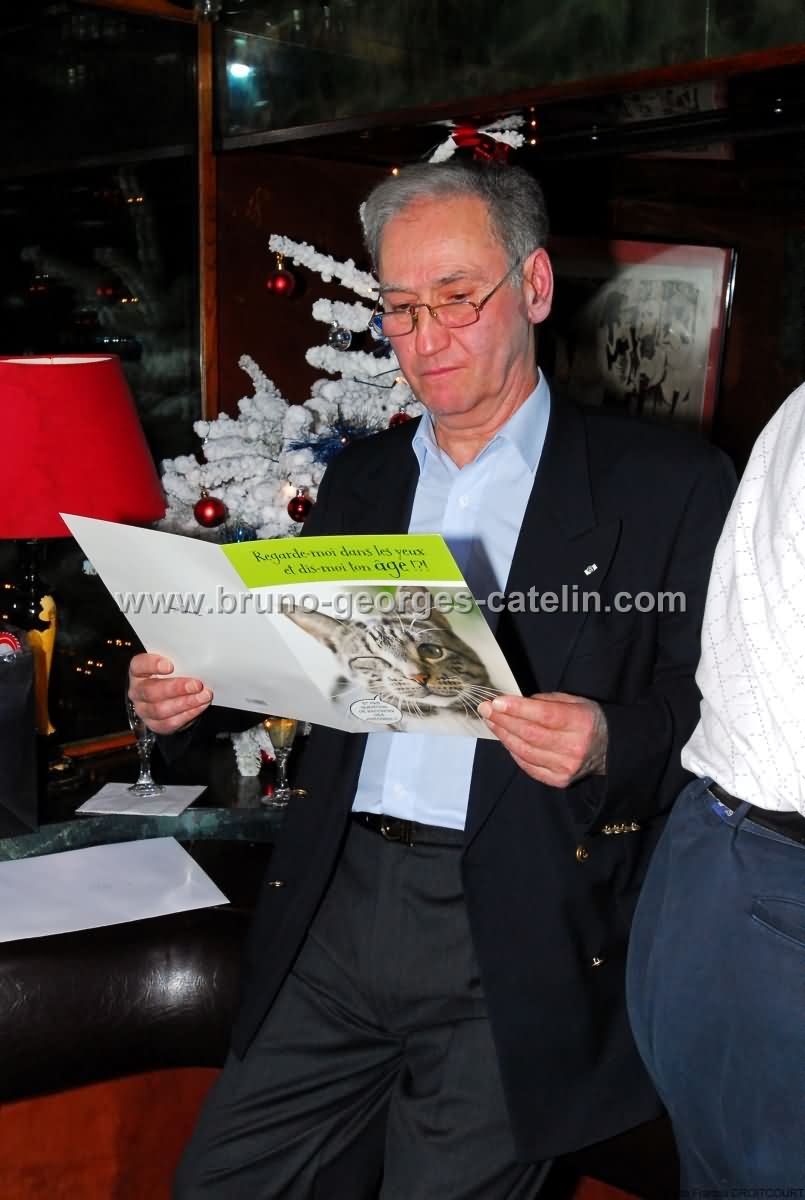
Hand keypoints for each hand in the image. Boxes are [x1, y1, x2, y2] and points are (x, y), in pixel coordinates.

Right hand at [127, 653, 212, 734]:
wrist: (173, 697)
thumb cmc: (174, 675)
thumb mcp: (175, 664)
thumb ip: (181, 662)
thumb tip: (198, 662)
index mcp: (138, 671)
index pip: (139, 665)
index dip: (152, 665)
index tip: (170, 666)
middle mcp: (137, 691)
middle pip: (151, 691)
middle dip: (176, 688)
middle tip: (197, 685)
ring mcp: (143, 710)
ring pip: (160, 710)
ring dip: (186, 703)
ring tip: (203, 696)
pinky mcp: (154, 724)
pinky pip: (169, 723)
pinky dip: (188, 714)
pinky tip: (200, 706)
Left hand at [477, 692, 607, 787]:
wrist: (611, 750)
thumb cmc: (589, 720)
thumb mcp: (575, 702)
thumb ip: (547, 701)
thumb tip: (517, 703)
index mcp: (580, 723)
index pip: (544, 716)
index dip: (518, 709)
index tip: (496, 702)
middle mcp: (573, 747)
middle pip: (530, 734)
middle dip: (504, 720)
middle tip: (486, 709)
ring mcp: (566, 767)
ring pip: (526, 751)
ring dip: (504, 735)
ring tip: (491, 722)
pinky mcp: (559, 780)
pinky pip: (529, 766)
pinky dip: (515, 753)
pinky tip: (506, 740)